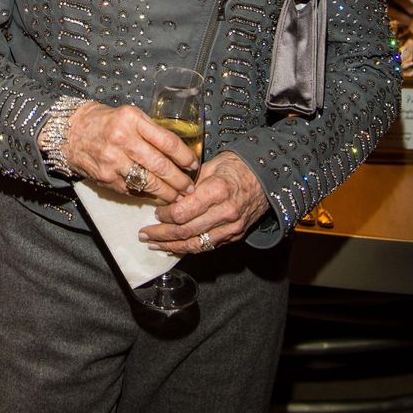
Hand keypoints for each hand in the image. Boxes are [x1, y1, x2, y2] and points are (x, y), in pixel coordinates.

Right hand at [58, 100, 198, 201]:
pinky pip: (134, 190)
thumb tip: (179, 152)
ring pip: (149, 182)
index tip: (193, 164)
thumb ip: (152, 131)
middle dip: (180, 180)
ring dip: (168, 193)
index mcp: (132, 120)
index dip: (184, 156)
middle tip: (190, 188)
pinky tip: (156, 196)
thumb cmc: (104, 122)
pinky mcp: (107, 178)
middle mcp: (122, 140)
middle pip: (160, 165)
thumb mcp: (129, 115)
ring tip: (178, 197)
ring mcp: (113, 161)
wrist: (71, 133)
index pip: (167, 141)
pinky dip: (148, 195)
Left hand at [137, 150, 268, 253]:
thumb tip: (169, 194)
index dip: (164, 215)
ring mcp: (232, 227)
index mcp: (217, 191)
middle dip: (161, 235)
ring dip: (172, 246)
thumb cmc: (237, 166)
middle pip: (186, 231)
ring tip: (155, 245)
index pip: (182, 212)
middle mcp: (225, 212)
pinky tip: (176, 246)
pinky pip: (208, 246)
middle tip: (145, 234)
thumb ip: (190, 182)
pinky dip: (190, 248)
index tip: (155, 212)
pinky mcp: (235, 235)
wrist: (267, 177)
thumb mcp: (211, 165)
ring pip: (196, 245)